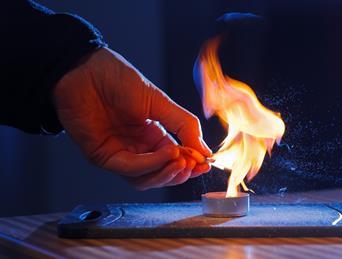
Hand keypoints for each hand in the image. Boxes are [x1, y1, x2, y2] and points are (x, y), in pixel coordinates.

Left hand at [53, 47, 211, 189]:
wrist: (87, 70)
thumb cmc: (120, 81)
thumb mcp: (160, 102)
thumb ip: (184, 125)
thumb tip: (205, 150)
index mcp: (152, 136)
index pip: (174, 160)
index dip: (191, 164)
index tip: (206, 163)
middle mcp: (137, 149)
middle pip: (160, 174)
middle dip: (180, 173)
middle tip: (195, 165)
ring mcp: (120, 154)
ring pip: (145, 179)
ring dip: (166, 174)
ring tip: (182, 162)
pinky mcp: (103, 156)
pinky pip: (130, 169)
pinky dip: (150, 164)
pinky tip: (166, 154)